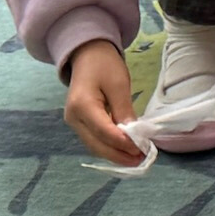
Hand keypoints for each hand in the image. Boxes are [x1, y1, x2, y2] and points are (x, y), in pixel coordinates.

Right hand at [65, 39, 141, 165]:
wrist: (87, 55)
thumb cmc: (105, 65)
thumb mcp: (118, 84)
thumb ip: (124, 109)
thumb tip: (132, 134)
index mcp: (82, 106)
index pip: (103, 131)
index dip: (122, 143)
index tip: (141, 149)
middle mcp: (73, 118)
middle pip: (96, 144)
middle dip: (118, 154)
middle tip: (141, 160)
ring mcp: (73, 121)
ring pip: (94, 145)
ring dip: (114, 153)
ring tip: (136, 159)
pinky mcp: (79, 122)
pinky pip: (94, 139)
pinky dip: (109, 146)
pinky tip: (124, 149)